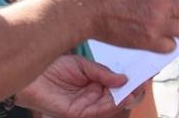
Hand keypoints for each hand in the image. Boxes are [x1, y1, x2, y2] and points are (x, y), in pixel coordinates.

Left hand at [16, 55, 139, 117]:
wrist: (31, 75)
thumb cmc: (54, 68)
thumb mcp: (82, 65)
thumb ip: (102, 72)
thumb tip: (124, 79)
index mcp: (96, 83)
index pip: (118, 83)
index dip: (133, 78)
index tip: (147, 70)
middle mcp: (93, 96)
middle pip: (119, 96)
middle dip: (134, 89)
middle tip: (146, 80)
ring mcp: (87, 105)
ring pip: (112, 105)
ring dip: (126, 97)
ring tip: (138, 87)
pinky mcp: (78, 113)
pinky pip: (99, 110)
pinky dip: (112, 103)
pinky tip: (122, 94)